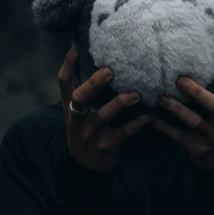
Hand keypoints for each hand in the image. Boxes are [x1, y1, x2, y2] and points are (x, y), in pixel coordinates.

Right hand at [58, 46, 151, 172]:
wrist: (85, 167)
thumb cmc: (85, 131)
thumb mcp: (77, 114)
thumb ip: (84, 93)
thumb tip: (99, 63)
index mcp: (69, 108)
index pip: (63, 83)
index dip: (68, 65)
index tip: (76, 47)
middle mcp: (77, 119)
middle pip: (80, 97)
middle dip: (94, 83)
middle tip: (110, 70)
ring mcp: (91, 133)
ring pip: (105, 114)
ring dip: (122, 102)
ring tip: (137, 93)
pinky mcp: (106, 146)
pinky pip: (124, 132)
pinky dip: (138, 123)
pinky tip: (150, 115)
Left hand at [154, 49, 213, 173]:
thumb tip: (210, 64)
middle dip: (198, 93)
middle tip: (179, 80)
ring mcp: (212, 138)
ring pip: (193, 121)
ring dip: (176, 108)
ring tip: (160, 97)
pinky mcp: (197, 149)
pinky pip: (179, 137)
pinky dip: (165, 128)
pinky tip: (153, 119)